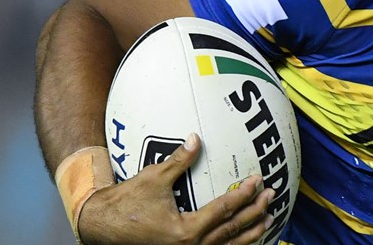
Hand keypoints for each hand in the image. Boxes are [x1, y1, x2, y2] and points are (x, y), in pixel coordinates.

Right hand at [78, 134, 274, 244]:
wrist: (102, 226)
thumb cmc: (126, 203)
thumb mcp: (153, 178)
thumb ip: (179, 160)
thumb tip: (196, 138)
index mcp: (185, 230)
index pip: (224, 209)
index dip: (243, 194)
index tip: (256, 180)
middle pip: (232, 229)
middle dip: (255, 211)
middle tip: (270, 195)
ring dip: (251, 232)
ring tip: (267, 218)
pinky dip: (233, 243)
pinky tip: (244, 235)